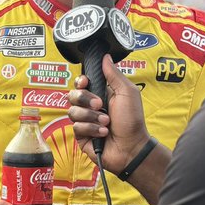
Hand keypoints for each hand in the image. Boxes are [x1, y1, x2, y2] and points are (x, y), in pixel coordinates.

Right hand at [68, 54, 149, 173]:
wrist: (131, 147)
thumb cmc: (132, 121)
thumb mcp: (127, 92)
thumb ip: (114, 74)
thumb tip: (105, 57)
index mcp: (100, 94)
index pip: (80, 83)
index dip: (80, 82)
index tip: (85, 83)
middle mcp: (90, 107)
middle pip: (72, 95)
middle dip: (85, 99)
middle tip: (100, 104)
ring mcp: (84, 122)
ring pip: (72, 111)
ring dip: (91, 116)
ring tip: (106, 123)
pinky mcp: (81, 136)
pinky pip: (76, 127)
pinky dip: (91, 129)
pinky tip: (103, 133)